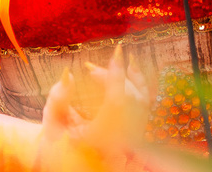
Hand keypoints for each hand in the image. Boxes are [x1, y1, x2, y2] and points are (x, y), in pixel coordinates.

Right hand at [38, 46, 147, 170]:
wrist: (120, 158)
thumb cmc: (97, 146)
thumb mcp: (79, 131)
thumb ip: (66, 108)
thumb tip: (65, 78)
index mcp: (115, 103)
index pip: (114, 77)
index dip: (110, 65)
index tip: (110, 53)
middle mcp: (131, 100)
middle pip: (120, 78)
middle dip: (105, 72)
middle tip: (91, 69)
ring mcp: (141, 104)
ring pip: (132, 80)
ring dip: (122, 70)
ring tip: (117, 59)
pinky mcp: (145, 108)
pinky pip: (143, 84)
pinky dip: (137, 73)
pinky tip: (133, 64)